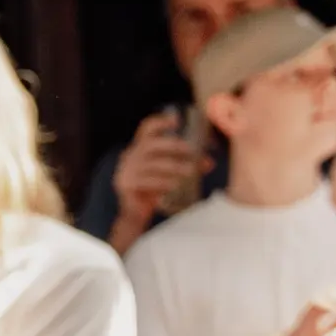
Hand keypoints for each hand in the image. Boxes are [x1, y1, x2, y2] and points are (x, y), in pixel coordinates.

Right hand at [108, 109, 209, 241]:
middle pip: (150, 144)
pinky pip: (147, 181)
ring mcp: (125, 170)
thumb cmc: (154, 190)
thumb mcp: (169, 174)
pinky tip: (175, 185)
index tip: (177, 121)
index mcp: (139, 148)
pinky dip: (163, 182)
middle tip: (191, 151)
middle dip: (173, 145)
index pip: (146, 128)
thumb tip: (209, 162)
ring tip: (190, 171)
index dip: (160, 122)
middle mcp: (130, 155)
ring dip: (174, 167)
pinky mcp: (125, 184)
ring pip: (153, 164)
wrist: (135, 214)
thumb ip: (186, 165)